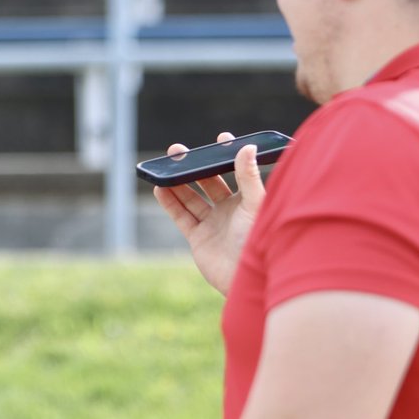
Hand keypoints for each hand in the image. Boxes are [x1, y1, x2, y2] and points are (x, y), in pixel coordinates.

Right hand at [152, 132, 265, 294]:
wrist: (248, 280)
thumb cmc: (259, 242)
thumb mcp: (255, 205)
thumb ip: (249, 177)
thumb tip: (247, 147)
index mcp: (246, 201)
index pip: (236, 172)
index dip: (227, 156)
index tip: (220, 139)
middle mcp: (229, 211)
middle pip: (207, 183)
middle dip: (193, 167)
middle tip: (178, 151)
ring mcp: (212, 225)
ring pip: (190, 198)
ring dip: (177, 183)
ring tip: (164, 168)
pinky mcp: (198, 239)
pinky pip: (181, 217)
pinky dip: (169, 203)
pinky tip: (159, 189)